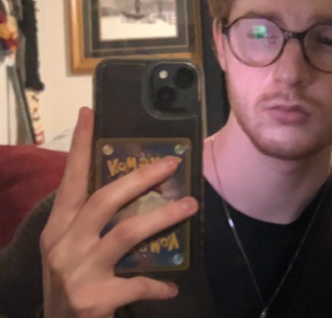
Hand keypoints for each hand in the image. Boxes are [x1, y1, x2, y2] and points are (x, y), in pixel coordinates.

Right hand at [40, 107, 198, 317]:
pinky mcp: (94, 299)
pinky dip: (157, 284)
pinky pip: (137, 283)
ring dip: (164, 217)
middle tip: (172, 163)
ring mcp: (77, 272)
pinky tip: (171, 286)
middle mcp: (63, 244)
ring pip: (127, 232)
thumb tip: (136, 188)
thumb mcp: (71, 248)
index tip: (89, 114)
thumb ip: (92, 222)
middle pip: (105, 199)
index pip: (71, 179)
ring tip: (191, 205)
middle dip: (141, 177)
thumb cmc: (70, 282)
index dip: (80, 146)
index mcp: (58, 227)